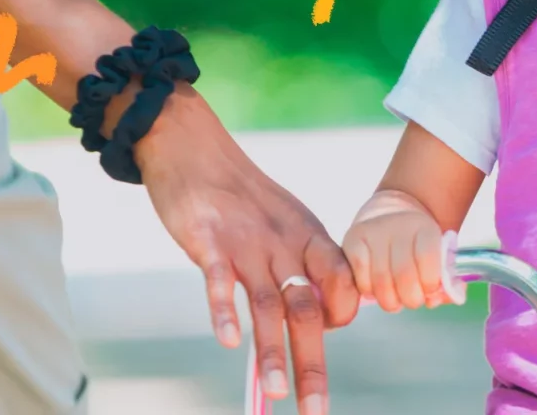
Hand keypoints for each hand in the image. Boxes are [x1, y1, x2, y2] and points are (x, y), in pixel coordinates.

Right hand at [134, 89, 356, 414]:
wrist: (196, 148)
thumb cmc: (244, 194)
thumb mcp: (287, 222)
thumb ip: (305, 264)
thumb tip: (323, 314)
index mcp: (309, 238)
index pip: (340, 286)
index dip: (339, 316)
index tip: (326, 339)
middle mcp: (284, 244)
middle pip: (307, 309)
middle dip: (313, 363)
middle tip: (316, 408)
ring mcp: (246, 243)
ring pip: (267, 304)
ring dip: (272, 351)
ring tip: (277, 393)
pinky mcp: (207, 240)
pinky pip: (218, 280)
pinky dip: (224, 310)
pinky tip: (230, 342)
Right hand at [342, 189, 461, 311]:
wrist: (390, 213)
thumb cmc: (418, 245)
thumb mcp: (438, 254)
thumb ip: (447, 281)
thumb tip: (443, 299)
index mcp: (425, 227)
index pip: (429, 259)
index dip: (431, 284)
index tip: (430, 290)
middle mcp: (397, 226)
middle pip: (403, 276)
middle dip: (411, 299)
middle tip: (413, 300)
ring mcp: (372, 232)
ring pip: (380, 283)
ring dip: (391, 301)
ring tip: (396, 298)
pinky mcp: (351, 241)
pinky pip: (361, 280)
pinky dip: (370, 292)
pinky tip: (377, 288)